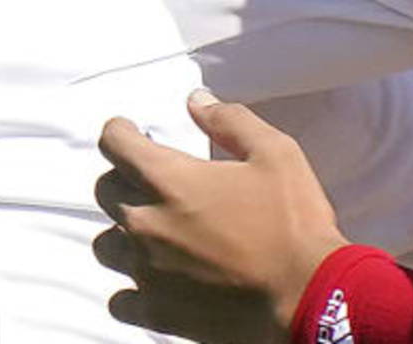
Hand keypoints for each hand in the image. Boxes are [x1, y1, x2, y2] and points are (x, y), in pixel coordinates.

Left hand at [95, 92, 347, 343]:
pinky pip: (119, 300)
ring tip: (152, 232)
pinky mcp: (157, 312)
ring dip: (123, 233)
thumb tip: (196, 101)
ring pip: (105, 245)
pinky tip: (154, 281)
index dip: (119, 131)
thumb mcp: (275, 153)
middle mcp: (147, 223)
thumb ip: (230, 120)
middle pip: (104, 191)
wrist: (308, 297)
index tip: (128, 131)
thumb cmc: (293, 222)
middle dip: (122, 179)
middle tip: (149, 181)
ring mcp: (147, 271)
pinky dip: (131, 288)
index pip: (114, 143)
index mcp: (169, 180)